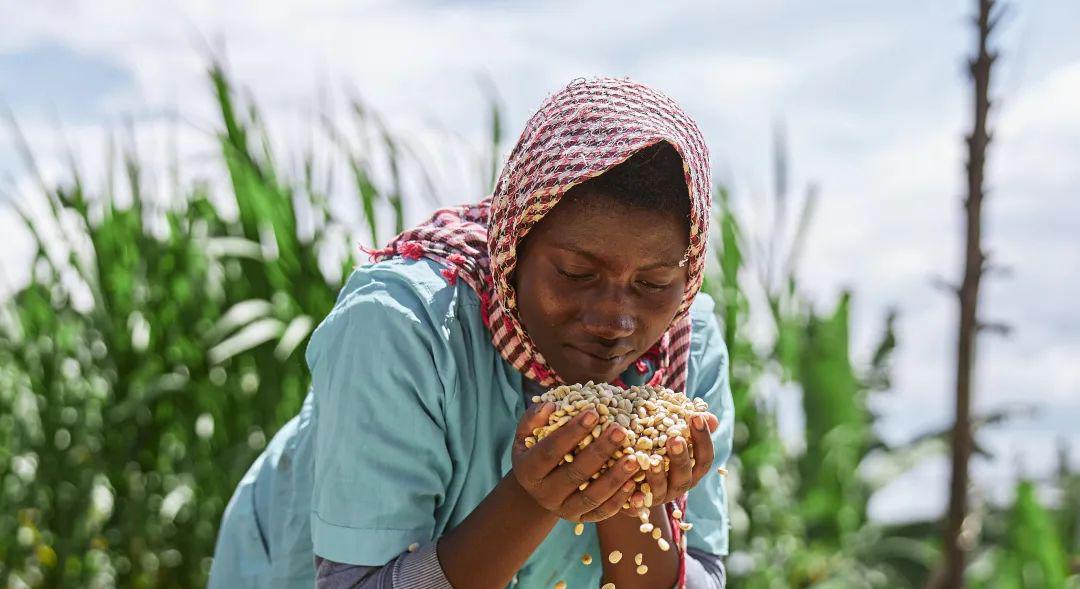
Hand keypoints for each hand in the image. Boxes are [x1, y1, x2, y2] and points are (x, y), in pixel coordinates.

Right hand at [512, 402, 642, 521]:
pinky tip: (634, 483)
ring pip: (591, 497)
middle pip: (574, 474)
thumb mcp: (527, 433)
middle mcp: (544, 494)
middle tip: (620, 430)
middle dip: (599, 451)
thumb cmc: (537, 448)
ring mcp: (563, 510)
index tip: (593, 412)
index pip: (550, 451)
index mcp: (527, 471)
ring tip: (634, 459)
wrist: (540, 485)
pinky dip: (619, 500)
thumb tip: (551, 406)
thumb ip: (534, 418)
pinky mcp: (581, 519)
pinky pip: (602, 512)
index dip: (571, 432)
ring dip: (615, 478)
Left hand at [624, 411, 718, 512]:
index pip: (705, 457)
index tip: (696, 416)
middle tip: (675, 438)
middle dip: (681, 457)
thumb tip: (709, 416)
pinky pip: (638, 506)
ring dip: (658, 476)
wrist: (627, 476)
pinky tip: (632, 491)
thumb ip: (686, 424)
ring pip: (662, 490)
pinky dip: (637, 500)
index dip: (703, 438)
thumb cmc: (654, 446)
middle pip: (685, 475)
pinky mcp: (637, 505)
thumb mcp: (668, 432)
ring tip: (652, 461)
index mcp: (691, 469)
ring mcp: (658, 497)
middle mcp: (678, 485)